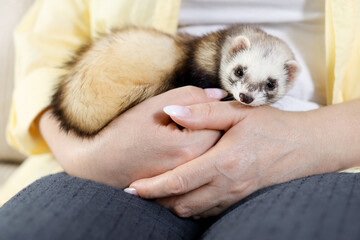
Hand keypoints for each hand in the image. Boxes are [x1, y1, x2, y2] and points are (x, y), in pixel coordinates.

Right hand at [39, 87, 226, 188]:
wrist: (98, 166)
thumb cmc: (123, 133)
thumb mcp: (153, 107)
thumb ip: (189, 97)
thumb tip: (219, 94)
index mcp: (187, 148)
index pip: (220, 123)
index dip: (212, 110)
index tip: (198, 106)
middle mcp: (191, 169)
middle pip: (219, 142)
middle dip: (211, 125)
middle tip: (190, 119)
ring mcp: (186, 181)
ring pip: (211, 155)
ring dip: (206, 140)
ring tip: (183, 132)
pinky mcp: (179, 187)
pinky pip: (198, 167)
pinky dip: (197, 156)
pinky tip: (179, 148)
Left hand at [129, 100, 359, 217]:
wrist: (307, 147)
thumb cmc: (272, 127)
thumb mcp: (238, 113)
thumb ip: (203, 113)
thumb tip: (170, 112)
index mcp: (223, 163)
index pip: (177, 181)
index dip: (151, 188)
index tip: (131, 189)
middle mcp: (227, 186)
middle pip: (181, 203)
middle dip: (156, 201)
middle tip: (139, 192)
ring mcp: (235, 197)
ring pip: (193, 211)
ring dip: (171, 205)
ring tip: (156, 195)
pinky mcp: (241, 201)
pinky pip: (209, 212)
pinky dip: (191, 207)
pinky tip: (184, 196)